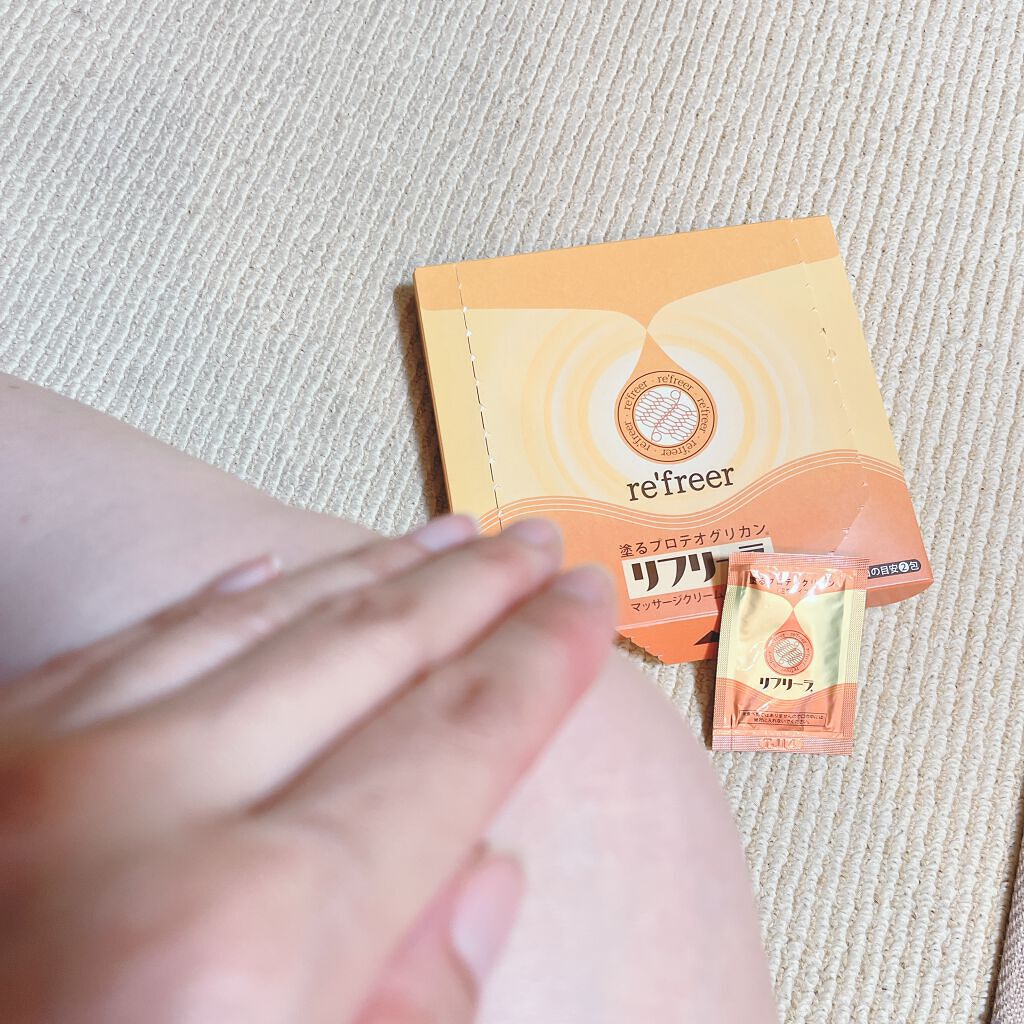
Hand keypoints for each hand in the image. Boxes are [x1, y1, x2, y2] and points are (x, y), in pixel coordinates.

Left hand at [0, 516, 614, 1022]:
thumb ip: (414, 1009)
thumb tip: (481, 872)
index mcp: (236, 944)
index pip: (449, 742)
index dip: (538, 663)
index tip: (585, 606)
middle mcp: (132, 817)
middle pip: (368, 653)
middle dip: (475, 591)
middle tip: (536, 547)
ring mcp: (37, 770)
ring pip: (262, 619)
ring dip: (371, 571)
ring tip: (448, 537)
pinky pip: (140, 640)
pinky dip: (230, 597)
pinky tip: (279, 567)